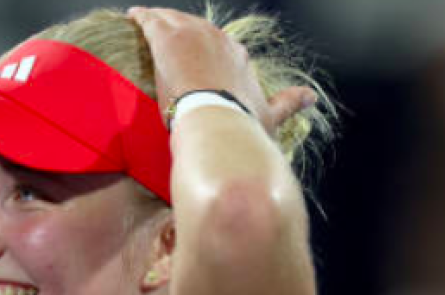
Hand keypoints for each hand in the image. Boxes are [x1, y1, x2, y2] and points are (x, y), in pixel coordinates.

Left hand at [127, 7, 314, 134]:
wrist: (217, 126)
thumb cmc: (241, 127)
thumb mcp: (269, 115)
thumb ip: (289, 103)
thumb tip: (311, 97)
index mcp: (239, 56)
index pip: (218, 45)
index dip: (204, 48)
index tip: (194, 56)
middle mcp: (219, 40)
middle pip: (195, 29)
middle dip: (181, 31)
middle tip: (165, 35)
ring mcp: (193, 37)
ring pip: (173, 20)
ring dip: (159, 20)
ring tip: (146, 21)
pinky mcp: (168, 41)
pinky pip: (151, 22)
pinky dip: (142, 18)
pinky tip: (133, 16)